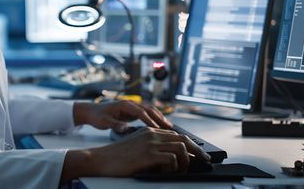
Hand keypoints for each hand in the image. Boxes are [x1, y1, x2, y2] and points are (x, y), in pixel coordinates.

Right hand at [61, 127, 210, 180]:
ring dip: (186, 161)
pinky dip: (174, 168)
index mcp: (149, 130)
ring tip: (183, 170)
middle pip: (183, 138)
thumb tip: (170, 159)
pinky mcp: (148, 154)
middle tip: (204, 159)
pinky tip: (168, 173)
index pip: (177, 134)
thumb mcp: (137, 148)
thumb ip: (152, 148)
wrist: (99, 160)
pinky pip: (172, 160)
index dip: (190, 144)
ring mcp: (150, 143)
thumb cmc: (116, 157)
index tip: (198, 153)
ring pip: (181, 148)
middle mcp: (152, 133)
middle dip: (197, 150)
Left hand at [73, 100, 171, 131]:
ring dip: (160, 118)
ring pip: (150, 111)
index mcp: (125, 105)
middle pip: (149, 109)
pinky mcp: (132, 112)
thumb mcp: (103, 122)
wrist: (91, 111)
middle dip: (159, 118)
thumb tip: (124, 128)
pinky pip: (147, 114)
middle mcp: (131, 104)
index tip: (157, 129)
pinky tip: (161, 126)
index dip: (150, 121)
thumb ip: (114, 124)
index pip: (141, 112)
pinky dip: (155, 119)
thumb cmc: (97, 116)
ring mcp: (132, 107)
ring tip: (169, 128)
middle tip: (169, 128)